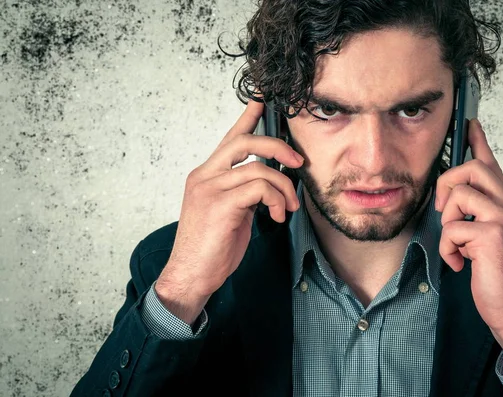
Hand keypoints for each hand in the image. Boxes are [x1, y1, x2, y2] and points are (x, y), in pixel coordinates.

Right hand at [155, 100, 303, 323]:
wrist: (191, 276)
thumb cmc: (212, 247)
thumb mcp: (231, 213)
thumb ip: (244, 193)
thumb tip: (271, 184)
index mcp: (206, 176)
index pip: (229, 138)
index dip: (247, 117)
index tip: (262, 99)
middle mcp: (204, 176)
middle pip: (244, 142)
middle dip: (277, 146)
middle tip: (299, 162)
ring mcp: (209, 188)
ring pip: (258, 168)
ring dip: (284, 188)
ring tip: (288, 208)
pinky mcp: (219, 204)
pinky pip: (259, 188)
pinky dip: (277, 200)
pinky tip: (278, 216)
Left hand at [435, 119, 502, 382]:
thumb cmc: (498, 275)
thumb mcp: (486, 239)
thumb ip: (475, 216)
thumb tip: (450, 200)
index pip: (492, 165)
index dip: (478, 142)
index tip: (468, 123)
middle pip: (473, 168)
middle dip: (447, 182)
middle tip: (443, 210)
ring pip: (459, 195)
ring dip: (446, 224)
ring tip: (455, 246)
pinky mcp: (493, 236)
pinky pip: (452, 228)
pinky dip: (447, 249)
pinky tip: (460, 263)